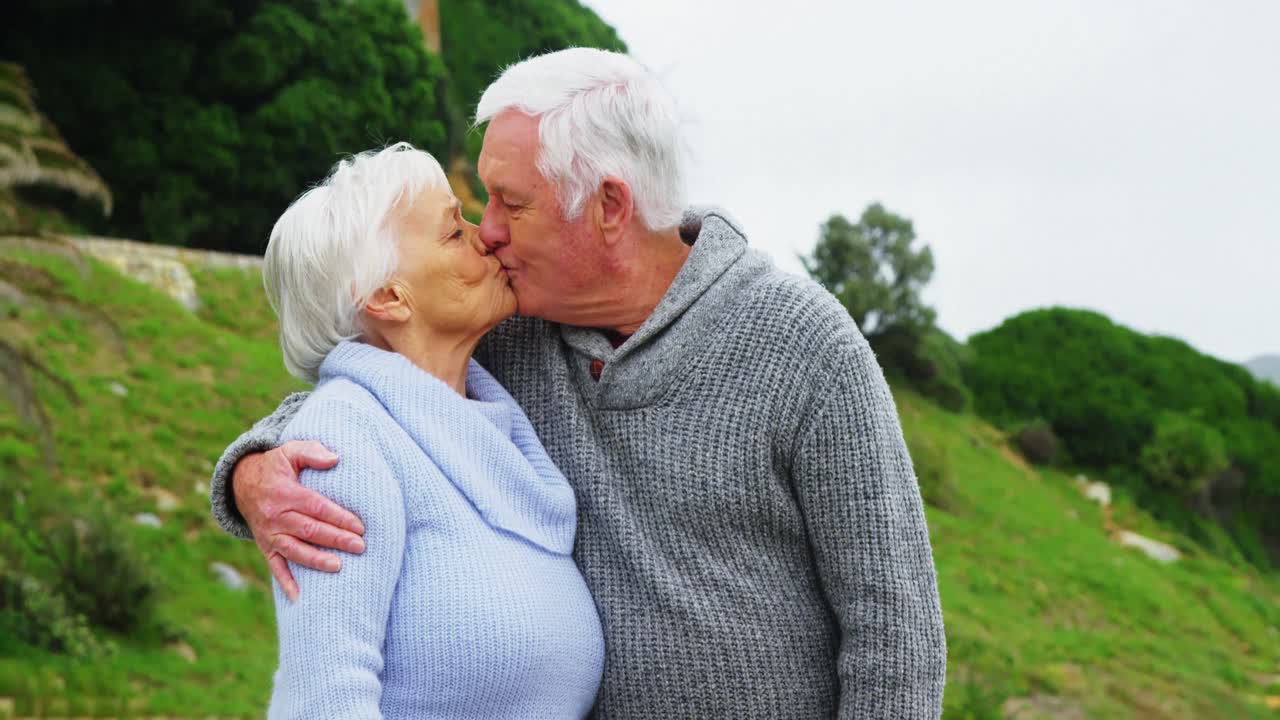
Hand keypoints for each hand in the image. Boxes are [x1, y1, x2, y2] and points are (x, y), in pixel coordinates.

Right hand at [232, 441, 364, 600]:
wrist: (241, 483)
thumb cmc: (275, 466)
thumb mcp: (290, 451)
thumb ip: (312, 452)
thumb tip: (335, 458)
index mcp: (285, 493)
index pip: (317, 507)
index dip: (338, 517)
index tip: (359, 526)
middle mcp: (276, 516)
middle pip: (309, 530)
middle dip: (336, 539)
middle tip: (360, 546)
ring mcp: (269, 534)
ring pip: (294, 550)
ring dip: (316, 560)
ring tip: (338, 567)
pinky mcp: (265, 546)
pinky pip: (275, 566)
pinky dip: (286, 582)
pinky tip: (300, 597)